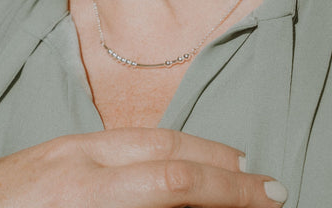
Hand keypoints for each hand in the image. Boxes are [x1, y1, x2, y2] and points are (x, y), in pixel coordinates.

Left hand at [0, 128, 286, 206]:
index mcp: (82, 192)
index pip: (173, 182)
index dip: (226, 189)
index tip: (265, 196)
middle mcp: (82, 157)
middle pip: (168, 150)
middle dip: (222, 164)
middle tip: (263, 180)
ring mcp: (72, 144)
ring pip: (150, 135)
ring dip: (196, 146)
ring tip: (232, 161)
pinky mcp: (65, 142)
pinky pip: (127, 137)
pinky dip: (163, 142)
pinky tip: (178, 151)